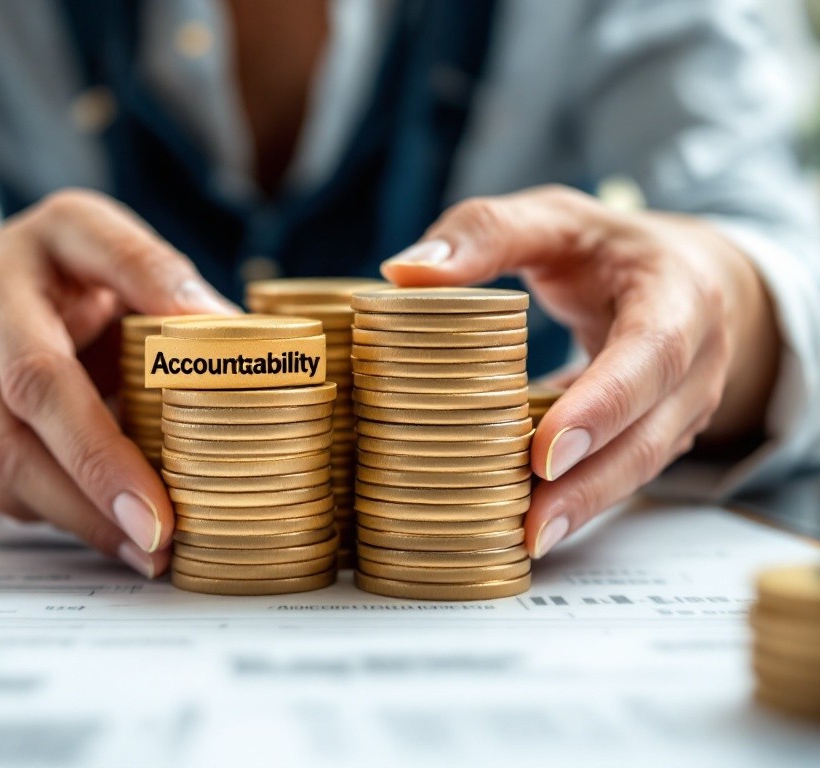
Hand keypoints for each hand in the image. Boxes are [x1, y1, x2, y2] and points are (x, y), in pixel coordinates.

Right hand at [0, 189, 238, 575]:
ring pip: (7, 452)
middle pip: (38, 385)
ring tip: (148, 549)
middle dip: (102, 465)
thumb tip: (246, 345)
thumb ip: (174, 294)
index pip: (124, 263)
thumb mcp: (121, 262)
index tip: (218, 370)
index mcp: (57, 234)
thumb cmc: (68, 281)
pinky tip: (106, 532)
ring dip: (82, 513)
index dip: (169, 308)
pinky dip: (56, 515)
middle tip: (161, 529)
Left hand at [381, 185, 778, 557]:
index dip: (603, 405)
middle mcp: (697, 357)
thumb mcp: (553, 219)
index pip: (650, 353)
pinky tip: (535, 526)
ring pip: (642, 466)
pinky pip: (626, 472)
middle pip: (649, 432)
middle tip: (531, 523)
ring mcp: (687, 404)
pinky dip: (585, 499)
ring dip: (586, 506)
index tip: (546, 451)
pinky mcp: (662, 433)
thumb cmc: (608, 247)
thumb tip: (404, 270)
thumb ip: (486, 234)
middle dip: (590, 483)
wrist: (687, 274)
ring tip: (527, 539)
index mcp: (678, 292)